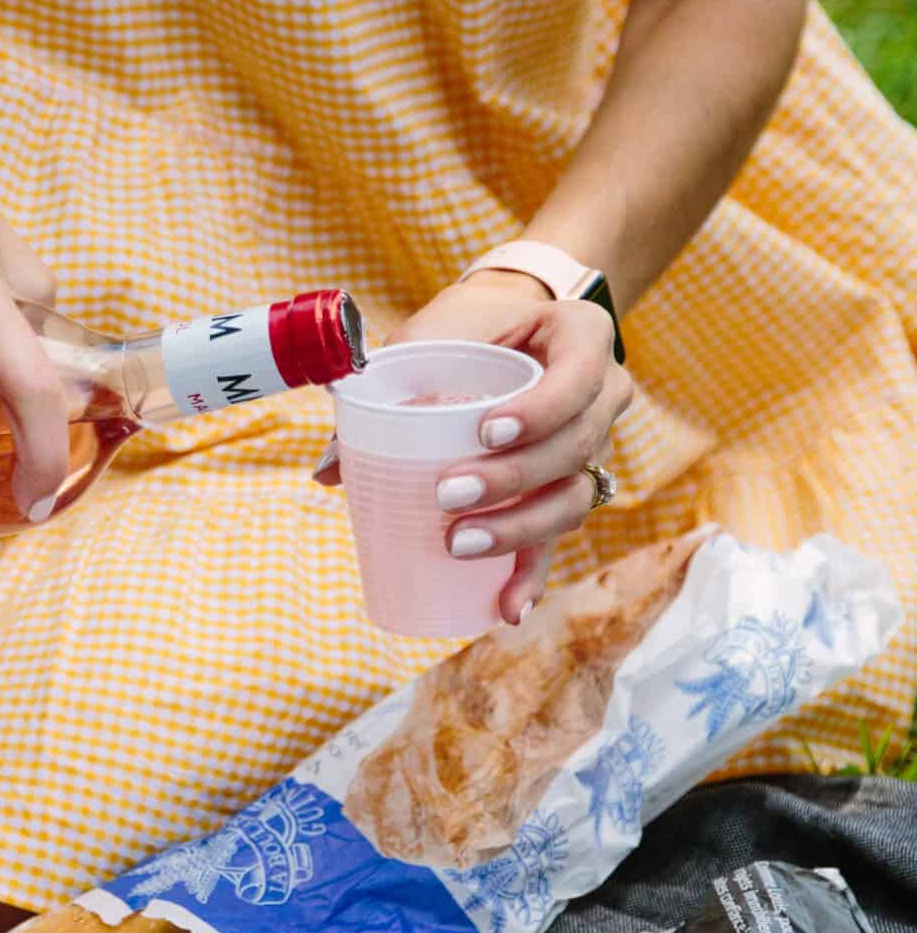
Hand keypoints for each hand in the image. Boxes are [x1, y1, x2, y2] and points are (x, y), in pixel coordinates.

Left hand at [316, 272, 632, 625]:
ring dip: (519, 531)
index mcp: (582, 338)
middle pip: (575, 448)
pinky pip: (560, 535)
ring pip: (574, 499)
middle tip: (449, 496)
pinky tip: (507, 608)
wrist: (504, 324)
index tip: (486, 432)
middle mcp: (604, 395)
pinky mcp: (572, 488)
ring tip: (460, 545)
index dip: (542, 411)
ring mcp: (595, 446)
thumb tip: (328, 470)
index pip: (580, 377)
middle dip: (513, 481)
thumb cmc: (467, 326)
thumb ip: (385, 385)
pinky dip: (532, 574)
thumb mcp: (430, 337)